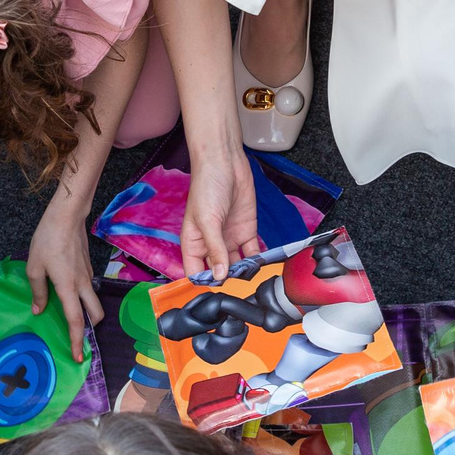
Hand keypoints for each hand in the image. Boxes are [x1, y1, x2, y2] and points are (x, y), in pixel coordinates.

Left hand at [26, 193, 101, 362]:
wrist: (66, 216)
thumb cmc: (48, 239)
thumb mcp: (34, 266)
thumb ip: (38, 291)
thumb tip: (39, 310)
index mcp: (68, 287)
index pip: (76, 320)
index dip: (77, 340)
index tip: (78, 357)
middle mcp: (83, 284)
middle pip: (95, 314)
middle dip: (89, 328)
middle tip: (77, 336)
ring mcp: (87, 275)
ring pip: (94, 301)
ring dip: (88, 312)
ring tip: (72, 316)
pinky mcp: (87, 267)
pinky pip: (88, 288)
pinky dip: (83, 298)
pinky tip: (69, 293)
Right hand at [179, 143, 262, 280]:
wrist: (226, 163)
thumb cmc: (206, 187)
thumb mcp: (207, 221)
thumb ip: (215, 249)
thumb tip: (219, 275)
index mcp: (194, 243)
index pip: (196, 272)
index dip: (204, 282)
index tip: (217, 290)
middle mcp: (211, 244)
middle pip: (217, 271)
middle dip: (227, 279)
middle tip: (238, 286)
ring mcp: (229, 239)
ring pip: (236, 264)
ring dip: (242, 272)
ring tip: (250, 277)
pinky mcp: (246, 232)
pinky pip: (251, 252)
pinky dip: (256, 260)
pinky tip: (260, 264)